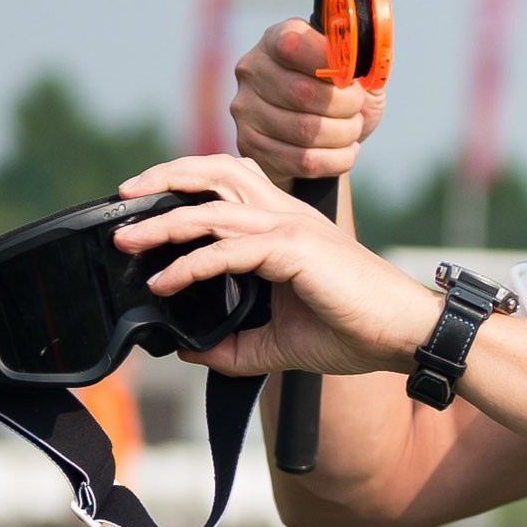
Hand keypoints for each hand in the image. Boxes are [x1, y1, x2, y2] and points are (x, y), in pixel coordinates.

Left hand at [115, 157, 436, 377]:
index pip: (227, 186)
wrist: (403, 335)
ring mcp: (290, 228)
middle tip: (122, 200)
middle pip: (215, 172)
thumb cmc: (355, 331)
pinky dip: (191, 264)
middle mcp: (286, 215)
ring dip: (163, 222)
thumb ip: (234, 346)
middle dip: (164, 178)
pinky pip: (227, 250)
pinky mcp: (293, 250)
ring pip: (212, 208)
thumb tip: (189, 353)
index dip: (184, 186)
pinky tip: (165, 282)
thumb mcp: (280, 343)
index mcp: (286, 225)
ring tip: (127, 242)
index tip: (143, 208)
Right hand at [230, 17, 386, 188]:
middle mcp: (253, 70)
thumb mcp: (356, 72)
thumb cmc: (339, 96)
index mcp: (276, 39)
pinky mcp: (250, 145)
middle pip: (303, 93)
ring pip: (305, 131)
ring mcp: (246, 109)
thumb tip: (363, 63)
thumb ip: (360, 62)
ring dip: (343, 134)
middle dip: (345, 106)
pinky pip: (303, 160)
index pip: (293, 44)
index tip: (352, 75)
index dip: (328, 61)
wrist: (323, 138)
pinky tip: (345, 151)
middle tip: (357, 109)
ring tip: (352, 130)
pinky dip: (336, 159)